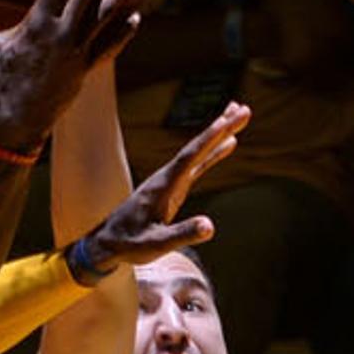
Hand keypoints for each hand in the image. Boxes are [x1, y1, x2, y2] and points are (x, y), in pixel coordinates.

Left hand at [71, 99, 250, 277]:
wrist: (108, 242)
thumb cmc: (130, 244)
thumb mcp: (156, 244)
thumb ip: (183, 234)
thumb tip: (210, 227)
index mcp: (163, 186)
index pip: (189, 158)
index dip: (208, 140)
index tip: (226, 121)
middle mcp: (168, 177)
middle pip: (198, 147)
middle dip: (221, 127)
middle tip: (244, 108)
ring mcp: (171, 180)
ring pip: (199, 151)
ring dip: (220, 133)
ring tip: (239, 114)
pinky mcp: (174, 188)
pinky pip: (198, 164)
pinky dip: (214, 152)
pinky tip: (228, 144)